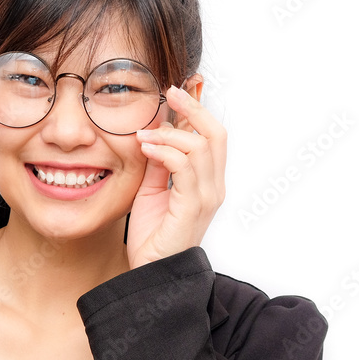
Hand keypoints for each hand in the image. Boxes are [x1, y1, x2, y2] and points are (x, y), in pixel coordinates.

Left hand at [126, 84, 226, 268]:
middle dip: (193, 107)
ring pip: (200, 146)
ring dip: (169, 132)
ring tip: (143, 134)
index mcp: (207, 180)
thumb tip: (153, 129)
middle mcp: (213, 186)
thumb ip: (158, 161)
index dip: (199, 108)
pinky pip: (184, 167)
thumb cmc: (152, 234)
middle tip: (170, 91)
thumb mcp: (152, 188)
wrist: (152, 273)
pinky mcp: (193, 207)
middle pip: (215, 133)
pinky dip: (164, 151)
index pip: (211, 135)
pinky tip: (146, 148)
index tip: (181, 86)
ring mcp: (206, 197)